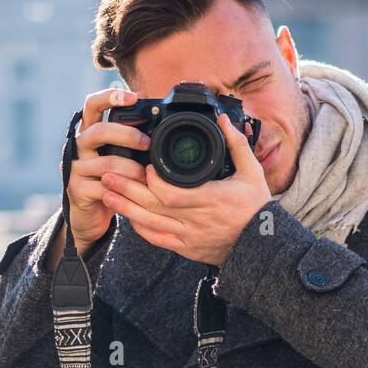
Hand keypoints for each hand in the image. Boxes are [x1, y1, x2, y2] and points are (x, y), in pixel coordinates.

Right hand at [54, 86, 150, 262]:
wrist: (91, 216)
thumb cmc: (110, 181)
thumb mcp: (120, 156)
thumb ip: (130, 137)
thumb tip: (154, 113)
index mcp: (88, 131)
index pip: (92, 104)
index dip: (111, 97)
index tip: (134, 98)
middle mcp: (78, 145)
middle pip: (99, 131)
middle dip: (127, 135)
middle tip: (147, 144)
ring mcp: (75, 168)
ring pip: (106, 162)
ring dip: (131, 169)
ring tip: (146, 176)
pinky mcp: (77, 189)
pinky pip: (104, 186)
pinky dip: (124, 190)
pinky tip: (135, 193)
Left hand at [100, 112, 271, 265]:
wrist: (260, 245)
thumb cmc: (256, 207)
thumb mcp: (252, 172)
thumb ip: (237, 145)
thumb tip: (223, 119)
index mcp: (211, 200)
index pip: (173, 194)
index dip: (154, 181)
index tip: (145, 167)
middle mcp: (196, 220)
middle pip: (153, 207)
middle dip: (127, 190)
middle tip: (107, 175)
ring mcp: (189, 237)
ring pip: (150, 224)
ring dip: (126, 209)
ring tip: (106, 194)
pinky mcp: (186, 248)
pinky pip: (157, 239)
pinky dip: (140, 228)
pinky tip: (128, 216)